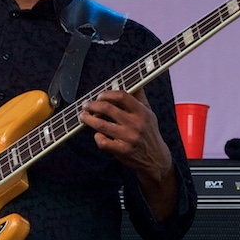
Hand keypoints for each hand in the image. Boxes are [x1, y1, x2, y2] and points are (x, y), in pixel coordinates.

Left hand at [79, 89, 177, 220]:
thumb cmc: (149, 133)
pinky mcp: (121, 151)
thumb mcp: (149, 113)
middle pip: (107, 109)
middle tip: (86, 105)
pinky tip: (97, 134)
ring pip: (101, 125)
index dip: (107, 94)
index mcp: (142, 112)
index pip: (122, 96)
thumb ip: (139, 97)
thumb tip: (132, 81)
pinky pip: (102, 141)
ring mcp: (128, 138)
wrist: (156, 158)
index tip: (100, 96)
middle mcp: (135, 124)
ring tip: (83, 116)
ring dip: (88, 119)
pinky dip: (96, 136)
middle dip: (92, 105)